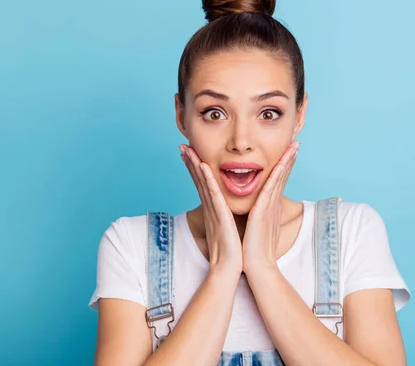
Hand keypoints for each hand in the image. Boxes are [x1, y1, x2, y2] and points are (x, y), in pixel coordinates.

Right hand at [180, 144, 242, 275]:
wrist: (229, 269)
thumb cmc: (232, 251)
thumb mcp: (229, 228)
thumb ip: (227, 215)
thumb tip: (229, 209)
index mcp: (214, 209)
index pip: (204, 184)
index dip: (195, 168)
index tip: (190, 152)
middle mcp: (211, 208)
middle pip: (198, 180)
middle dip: (190, 162)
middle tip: (182, 146)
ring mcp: (214, 212)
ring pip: (203, 184)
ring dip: (195, 166)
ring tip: (188, 150)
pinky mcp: (219, 217)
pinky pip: (212, 195)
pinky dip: (207, 180)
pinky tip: (203, 167)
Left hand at [242, 141, 299, 274]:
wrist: (257, 267)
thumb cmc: (253, 250)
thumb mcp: (256, 228)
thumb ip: (257, 217)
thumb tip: (256, 212)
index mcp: (269, 207)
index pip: (278, 181)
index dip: (284, 165)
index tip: (289, 151)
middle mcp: (272, 205)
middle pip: (283, 176)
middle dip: (289, 158)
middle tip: (296, 142)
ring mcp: (270, 208)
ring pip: (279, 179)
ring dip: (286, 161)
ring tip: (293, 145)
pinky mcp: (264, 212)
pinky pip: (270, 189)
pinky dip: (275, 175)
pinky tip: (278, 163)